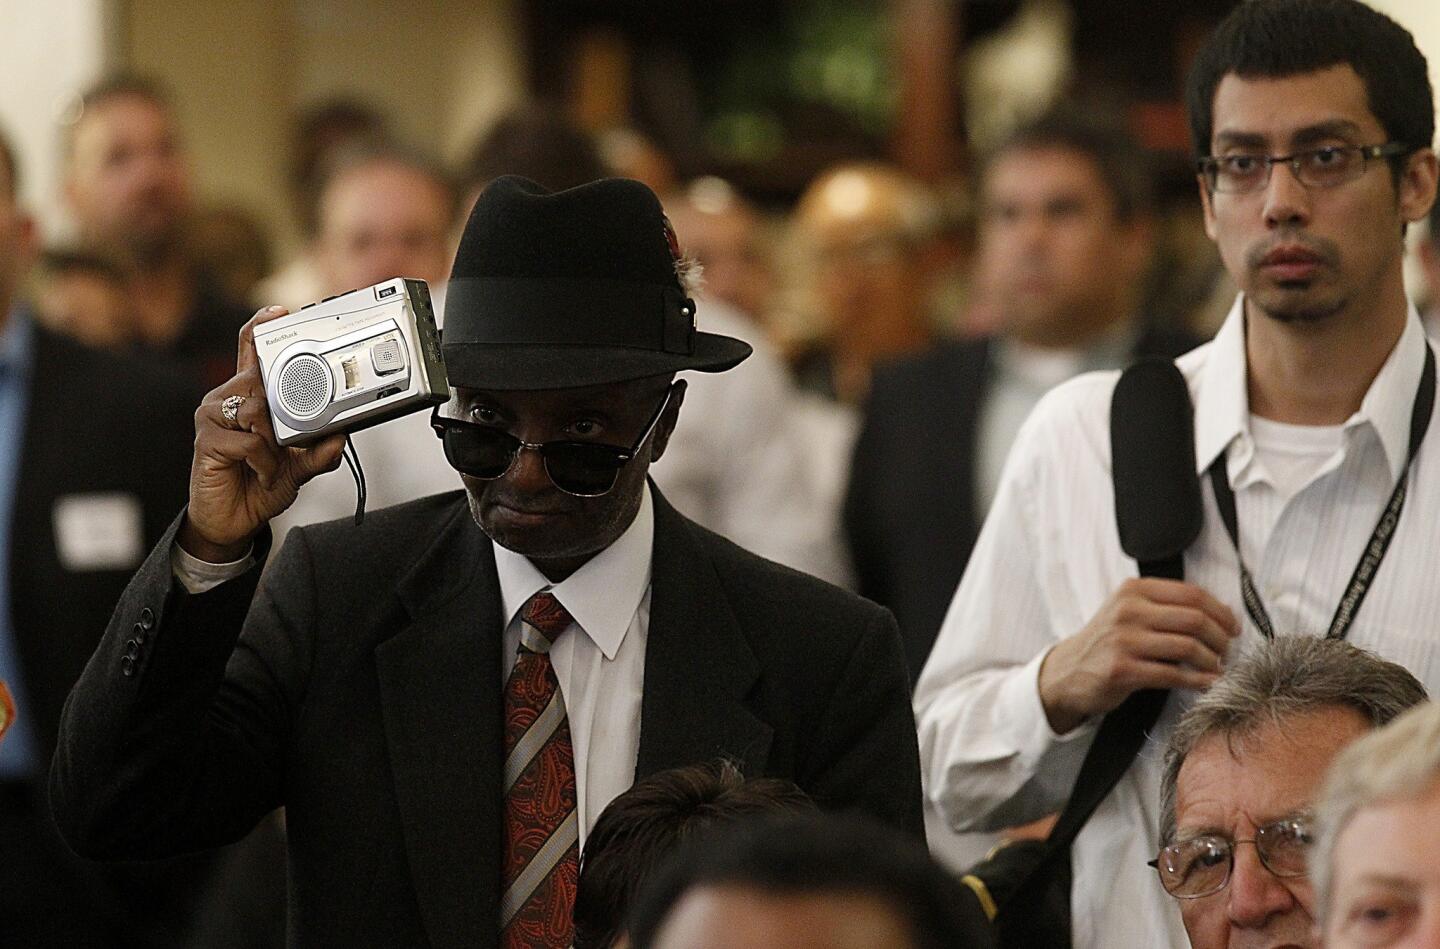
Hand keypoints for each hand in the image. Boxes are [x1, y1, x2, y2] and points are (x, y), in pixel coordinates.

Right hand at [178, 306, 344, 561]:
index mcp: (249, 397)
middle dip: (284, 409)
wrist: (233, 520)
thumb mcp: (300, 466)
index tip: (279, 311)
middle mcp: (227, 399)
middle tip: (288, 438)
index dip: (261, 328)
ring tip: (274, 463)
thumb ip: (320, 449)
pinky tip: (264, 474)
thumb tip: (341, 434)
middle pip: (260, 379)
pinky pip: (250, 442)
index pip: (250, 352)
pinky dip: (267, 462)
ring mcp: (212, 416)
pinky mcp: (206, 440)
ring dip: (276, 443)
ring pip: (257, 410)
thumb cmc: (260, 484)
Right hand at [1038, 578, 1240, 733]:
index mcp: (1133, 591)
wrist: (1068, 671)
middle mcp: (1128, 611)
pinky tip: (1207, 683)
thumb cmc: (1108, 642)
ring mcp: (1123, 640)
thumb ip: (1165, 606)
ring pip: (1188, 646)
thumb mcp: (1129, 611)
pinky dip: (1198, 680)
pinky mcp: (1122, 669)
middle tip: (1227, 650)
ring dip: (1212, 660)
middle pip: (1194, 619)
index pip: (1191, 594)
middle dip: (1220, 637)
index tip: (1233, 627)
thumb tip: (1220, 614)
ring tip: (1217, 667)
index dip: (1221, 611)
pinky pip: (1173, 674)